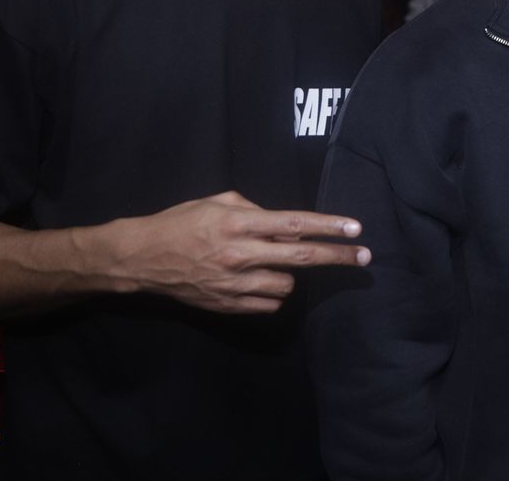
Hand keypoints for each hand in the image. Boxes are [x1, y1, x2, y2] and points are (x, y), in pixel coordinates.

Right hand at [104, 191, 368, 314]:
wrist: (142, 259)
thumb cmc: (180, 222)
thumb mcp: (217, 202)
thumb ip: (254, 210)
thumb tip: (284, 226)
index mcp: (238, 223)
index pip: (293, 224)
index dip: (327, 226)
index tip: (355, 228)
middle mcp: (239, 254)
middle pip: (301, 259)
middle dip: (338, 257)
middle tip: (366, 256)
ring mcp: (233, 284)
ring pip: (286, 285)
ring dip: (290, 274)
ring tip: (274, 264)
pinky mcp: (227, 305)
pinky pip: (268, 304)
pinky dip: (272, 294)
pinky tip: (260, 281)